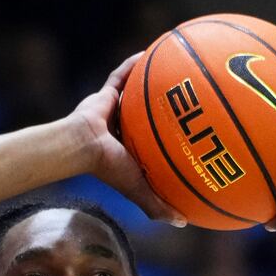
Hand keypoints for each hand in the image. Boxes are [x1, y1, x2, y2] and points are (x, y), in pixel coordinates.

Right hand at [68, 53, 185, 225]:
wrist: (80, 147)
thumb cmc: (108, 169)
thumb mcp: (138, 188)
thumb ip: (157, 205)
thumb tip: (183, 223)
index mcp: (132, 150)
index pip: (155, 144)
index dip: (170, 139)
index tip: (194, 134)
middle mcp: (125, 129)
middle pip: (148, 116)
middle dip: (166, 107)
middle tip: (190, 99)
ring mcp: (114, 111)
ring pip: (136, 93)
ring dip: (151, 81)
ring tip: (175, 69)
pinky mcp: (104, 94)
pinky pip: (121, 75)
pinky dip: (134, 65)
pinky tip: (152, 52)